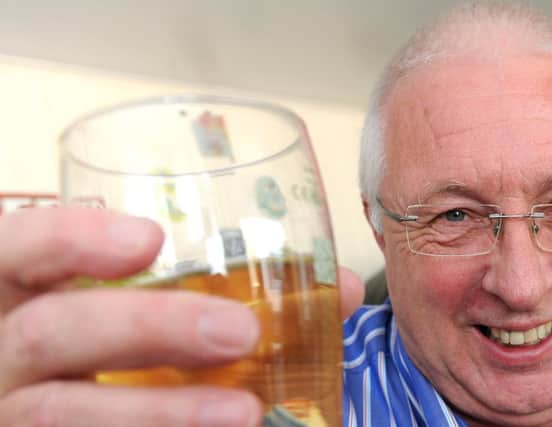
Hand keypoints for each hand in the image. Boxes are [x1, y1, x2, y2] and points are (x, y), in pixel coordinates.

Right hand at [0, 207, 362, 425]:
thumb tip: (338, 289)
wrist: (69, 399)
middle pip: (49, 333)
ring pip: (58, 416)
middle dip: (148, 327)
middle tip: (239, 331)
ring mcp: (9, 410)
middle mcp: (1, 351)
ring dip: (160, 412)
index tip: (150, 239)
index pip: (20, 247)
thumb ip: (212, 286)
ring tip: (245, 413)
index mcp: (17, 291)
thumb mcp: (136, 303)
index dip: (73, 239)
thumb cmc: (114, 341)